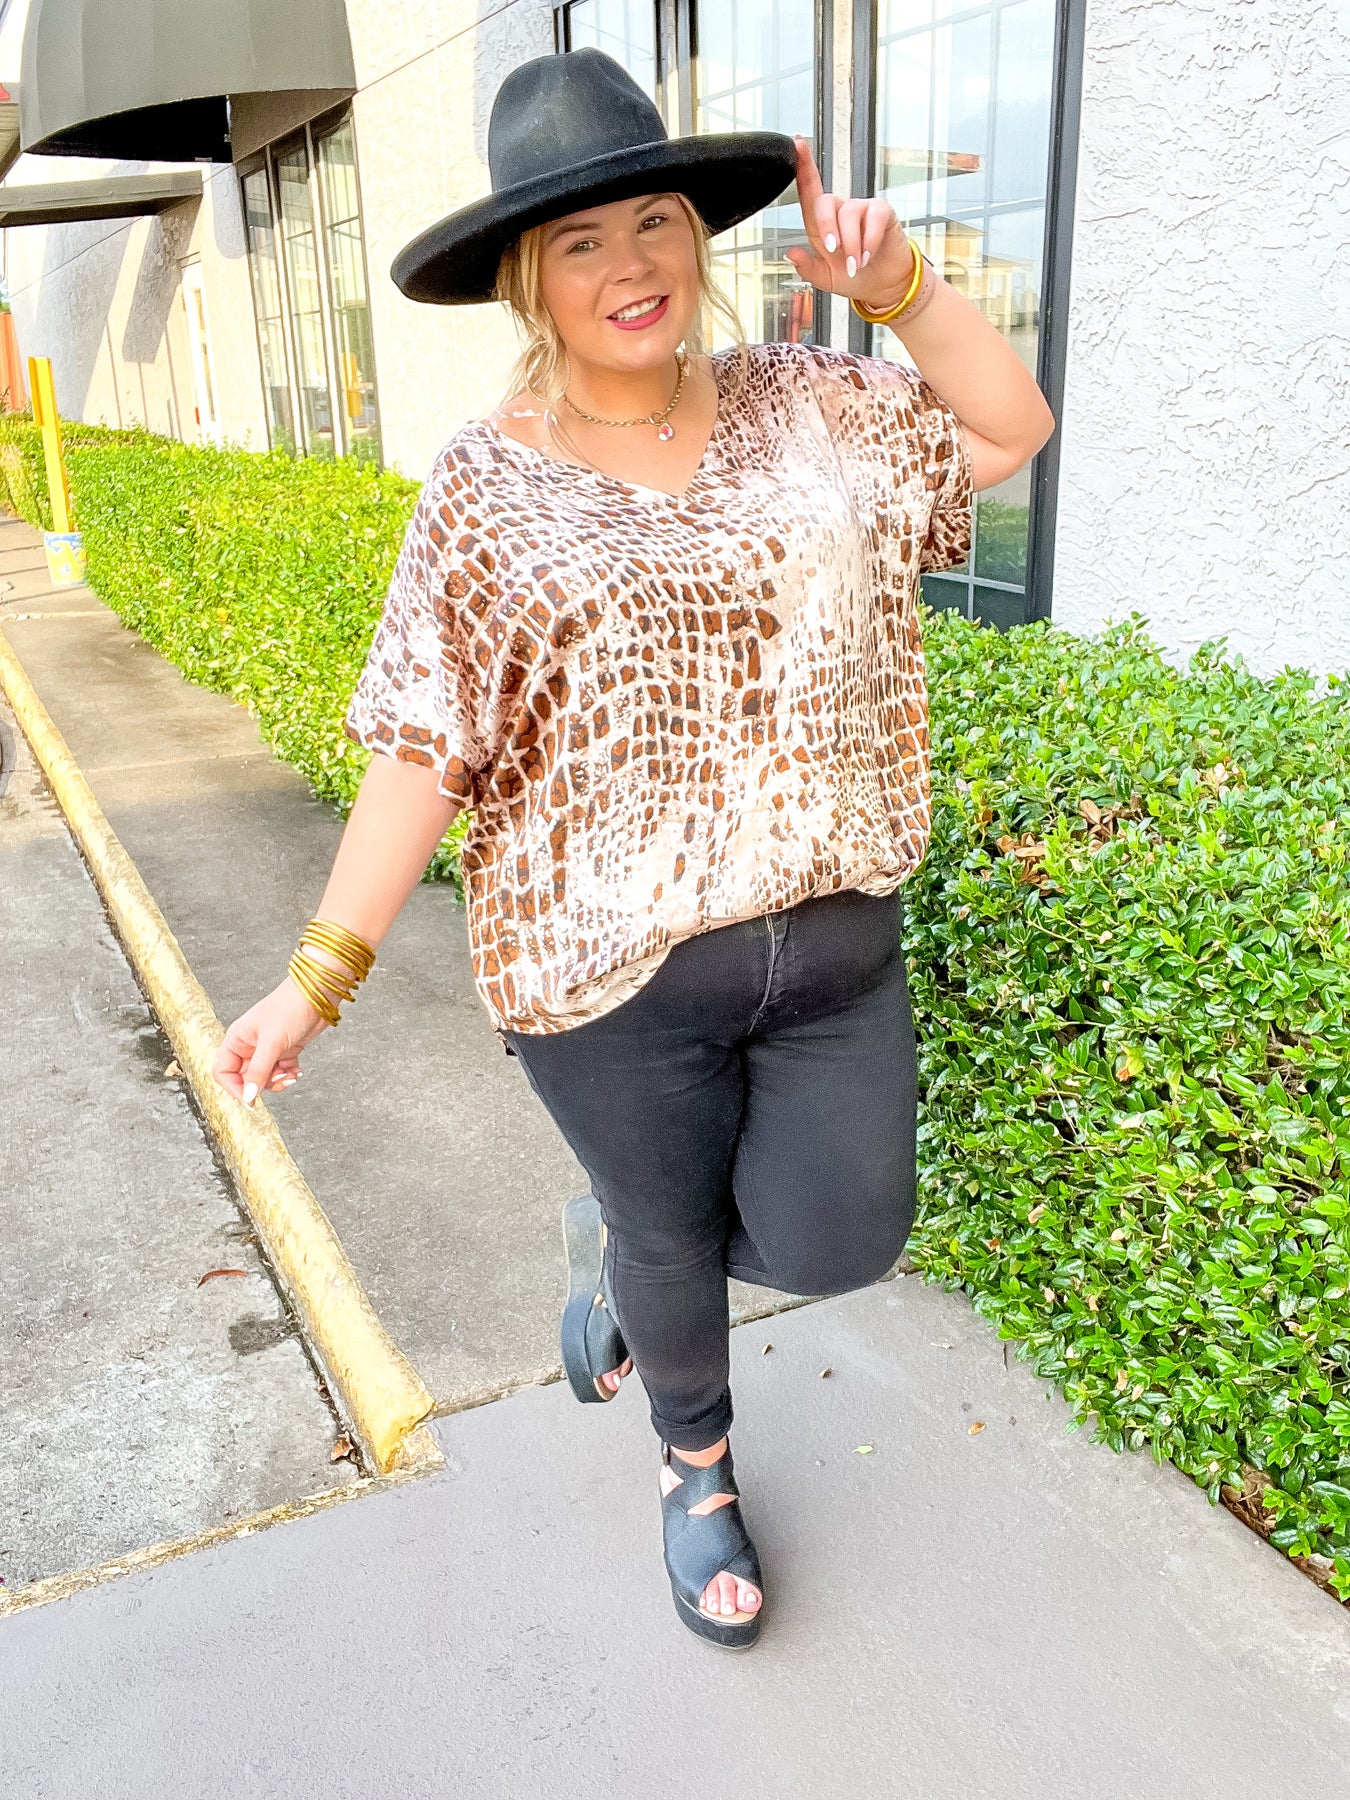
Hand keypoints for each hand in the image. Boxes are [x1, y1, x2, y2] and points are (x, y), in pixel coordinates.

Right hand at [213, 975, 330, 1106]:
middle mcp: (248, 1046)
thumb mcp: (272, 1042)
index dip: (234, 1088)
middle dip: (261, 1085)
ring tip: (291, 1074)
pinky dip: (288, 1075)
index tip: (250, 1099)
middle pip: (245, 1078)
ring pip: (264, 1078)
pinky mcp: (284, 1050)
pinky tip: (298, 1071)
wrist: (316, 994)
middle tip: (279, 1081)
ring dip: (277, 1081)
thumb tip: (249, 1097)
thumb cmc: (289, 1009)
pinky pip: (280, 1072)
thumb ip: (259, 1071)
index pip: (223, 1072)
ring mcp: (267, 1049)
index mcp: (236, 1040)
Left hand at [784, 135, 915, 312]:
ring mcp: (861, 209)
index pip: (809, 192)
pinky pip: (873, 218)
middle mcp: (840, 211)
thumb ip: (807, 267)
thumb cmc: (854, 277)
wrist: (882, 285)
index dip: (803, 167)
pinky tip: (869, 254)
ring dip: (851, 243)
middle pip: (825, 203)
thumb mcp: (826, 278)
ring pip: (848, 214)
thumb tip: (790, 254)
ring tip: (856, 263)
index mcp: (821, 224)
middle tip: (835, 252)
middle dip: (827, 228)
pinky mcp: (882, 211)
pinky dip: (869, 240)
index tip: (796, 144)